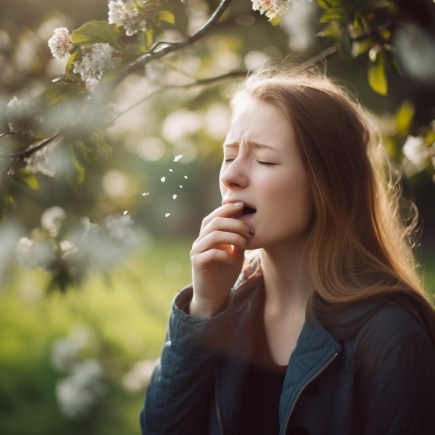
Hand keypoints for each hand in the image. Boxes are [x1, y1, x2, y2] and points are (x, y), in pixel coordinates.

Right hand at [189, 202, 253, 316]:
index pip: (214, 216)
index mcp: (208, 235)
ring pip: (213, 235)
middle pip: (214, 222)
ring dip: (232, 237)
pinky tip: (233, 260)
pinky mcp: (197, 263)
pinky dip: (225, 254)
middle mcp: (200, 240)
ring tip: (244, 243)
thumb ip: (238, 239)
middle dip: (234, 223)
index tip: (243, 206)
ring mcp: (196, 251)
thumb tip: (248, 222)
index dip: (227, 209)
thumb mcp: (236, 253)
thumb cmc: (225, 272)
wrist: (214, 295)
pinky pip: (211, 253)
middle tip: (249, 231)